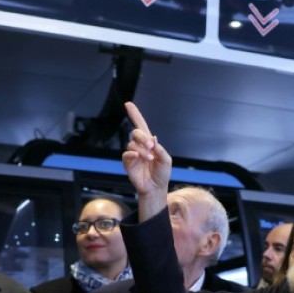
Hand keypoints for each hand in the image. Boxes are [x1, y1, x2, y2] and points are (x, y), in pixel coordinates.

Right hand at [122, 102, 170, 218]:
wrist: (156, 188)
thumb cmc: (162, 173)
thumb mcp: (166, 160)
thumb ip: (160, 149)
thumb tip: (153, 139)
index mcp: (150, 143)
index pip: (141, 125)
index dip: (135, 114)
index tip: (128, 104)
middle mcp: (140, 146)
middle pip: (136, 132)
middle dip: (143, 137)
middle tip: (151, 146)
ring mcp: (133, 154)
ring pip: (132, 144)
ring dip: (142, 150)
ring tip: (149, 158)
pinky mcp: (128, 163)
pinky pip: (127, 154)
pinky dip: (132, 154)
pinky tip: (138, 157)